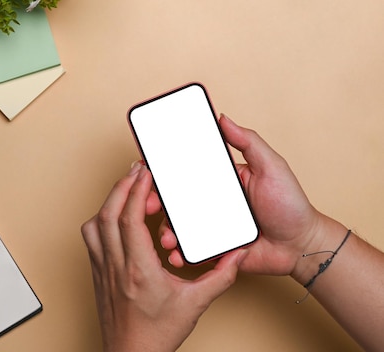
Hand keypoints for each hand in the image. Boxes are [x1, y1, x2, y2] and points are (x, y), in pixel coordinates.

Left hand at [81, 162, 245, 351]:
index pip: (130, 219)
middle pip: (108, 214)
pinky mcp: (97, 274)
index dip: (136, 190)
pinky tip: (113, 218)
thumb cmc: (157, 334)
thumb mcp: (195, 304)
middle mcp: (116, 266)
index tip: (144, 172)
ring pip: (94, 225)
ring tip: (124, 188)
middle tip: (135, 170)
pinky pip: (91, 239)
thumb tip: (237, 256)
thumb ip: (219, 277)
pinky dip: (100, 220)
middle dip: (121, 186)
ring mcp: (103, 269)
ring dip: (108, 202)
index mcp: (140, 269)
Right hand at [160, 114, 325, 277]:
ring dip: (166, 231)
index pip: (186, 172)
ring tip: (167, 238)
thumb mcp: (271, 167)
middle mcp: (211, 202)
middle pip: (175, 200)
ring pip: (178, 226)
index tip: (147, 170)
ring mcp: (210, 227)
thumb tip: (223, 118)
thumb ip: (248, 142)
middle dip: (155, 203)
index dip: (164, 172)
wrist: (301, 246)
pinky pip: (191, 250)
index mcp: (220, 180)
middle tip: (148, 206)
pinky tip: (178, 255)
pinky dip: (181, 253)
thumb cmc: (290, 205)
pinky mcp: (213, 249)